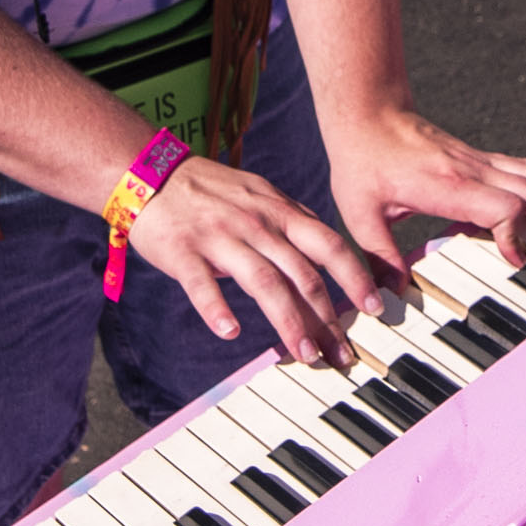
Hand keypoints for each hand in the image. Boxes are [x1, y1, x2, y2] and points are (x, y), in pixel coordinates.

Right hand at [123, 153, 379, 365]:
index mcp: (279, 212)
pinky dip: (216, 308)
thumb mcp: (261, 194)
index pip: (329, 245)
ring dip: (288, 322)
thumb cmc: (209, 189)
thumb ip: (293, 222)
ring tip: (304, 354)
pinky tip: (229, 332)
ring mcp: (221, 237)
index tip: (376, 307)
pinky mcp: (183, 251)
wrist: (150, 171)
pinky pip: (202, 283)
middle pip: (302, 274)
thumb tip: (329, 251)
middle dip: (327, 318)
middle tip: (342, 354)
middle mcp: (257, 224)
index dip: (356, 277)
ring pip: (264, 283)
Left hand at [316, 104, 525, 290]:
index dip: (513, 234)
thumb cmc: (362, 161)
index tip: (517, 259)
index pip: (499, 208)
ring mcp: (479, 162)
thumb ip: (379, 257)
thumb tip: (387, 299)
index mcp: (447, 185)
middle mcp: (472, 171)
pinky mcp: (479, 158)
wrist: (366, 111)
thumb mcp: (360, 215)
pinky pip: (524, 167)